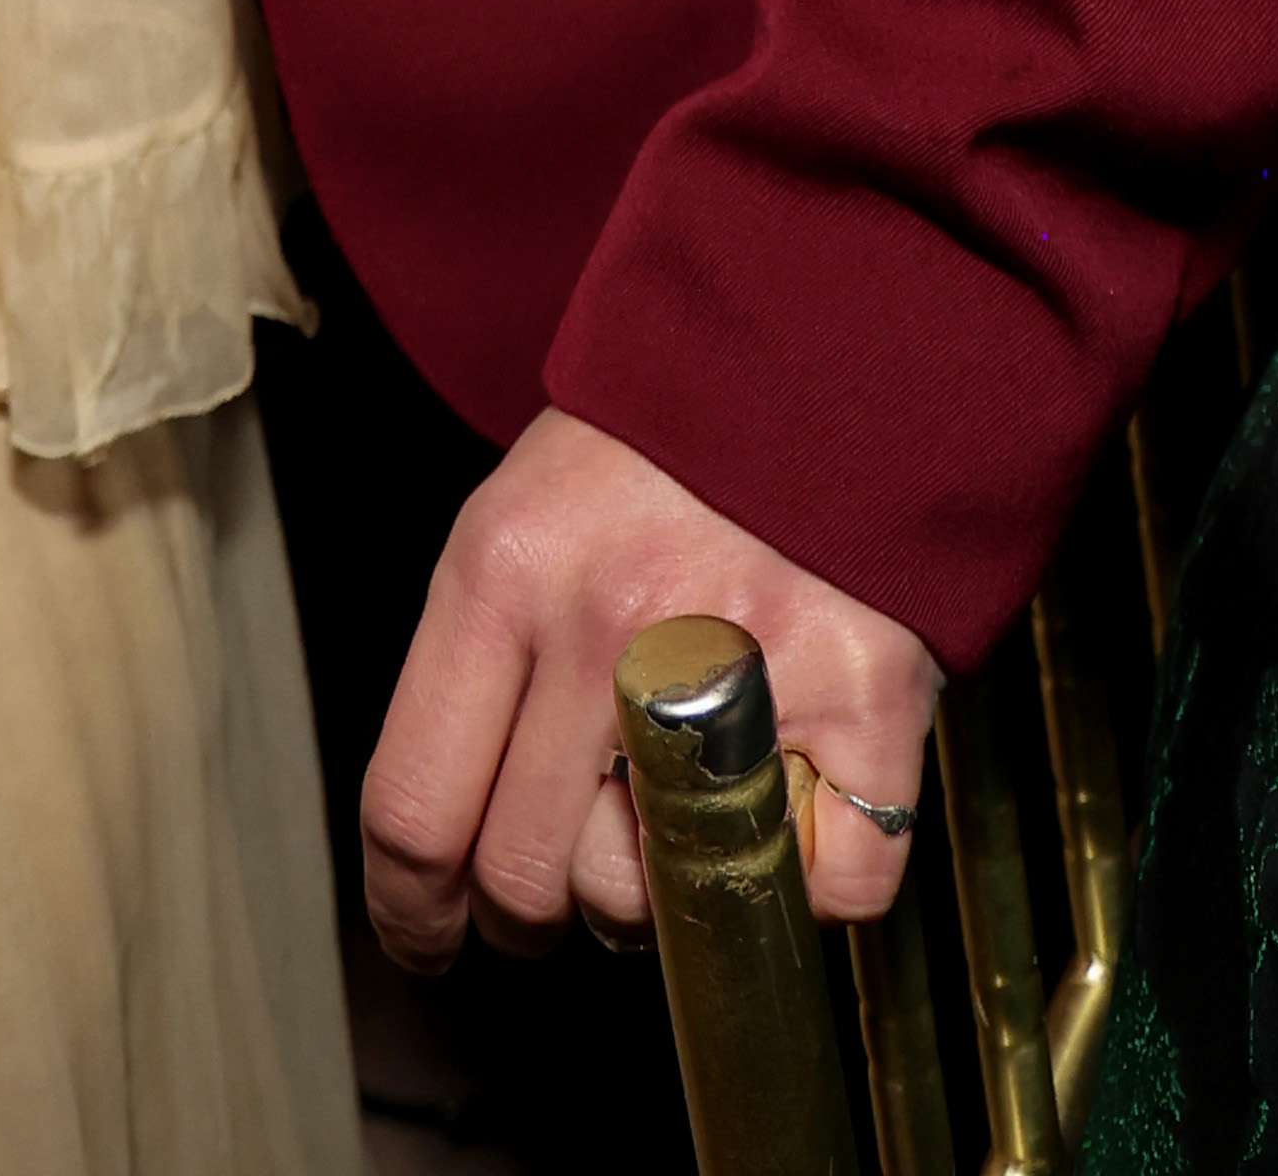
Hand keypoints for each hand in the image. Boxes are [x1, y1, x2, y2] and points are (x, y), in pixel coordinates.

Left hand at [361, 406, 939, 954]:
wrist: (830, 338)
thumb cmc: (667, 443)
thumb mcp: (527, 515)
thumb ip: (484, 666)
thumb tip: (451, 848)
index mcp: (503, 570)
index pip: (415, 809)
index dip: (413, 910)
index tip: (430, 939)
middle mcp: (608, 625)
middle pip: (526, 878)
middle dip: (536, 911)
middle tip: (571, 876)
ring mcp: (739, 667)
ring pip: (657, 901)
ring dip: (662, 896)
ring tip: (682, 812)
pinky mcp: (864, 701)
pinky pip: (822, 887)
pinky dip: (809, 877)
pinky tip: (795, 797)